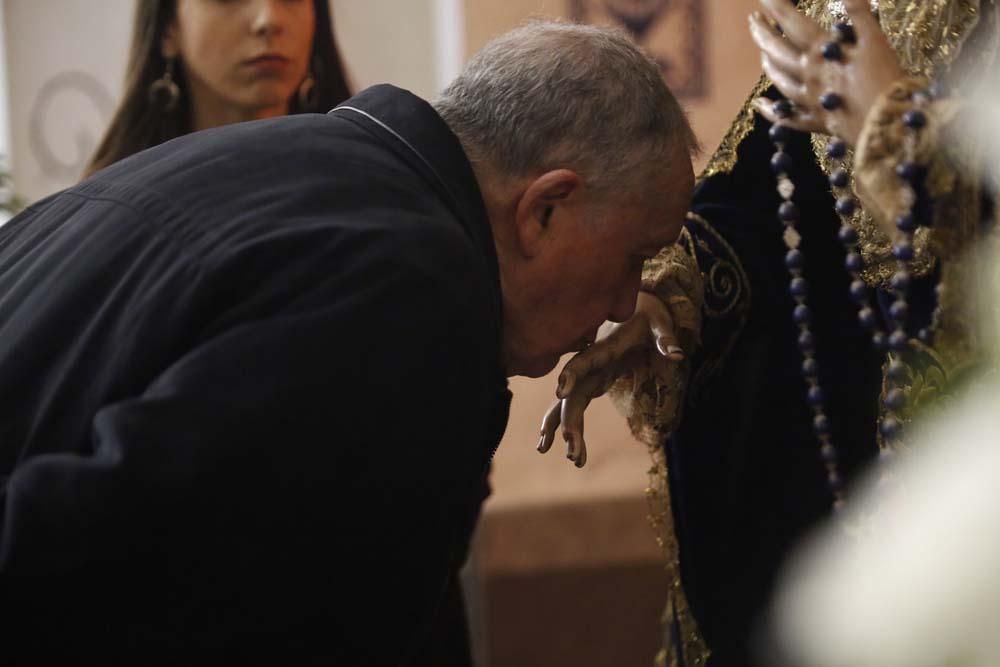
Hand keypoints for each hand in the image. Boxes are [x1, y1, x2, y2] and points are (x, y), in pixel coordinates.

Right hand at [536, 291, 692, 467]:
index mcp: (604, 347)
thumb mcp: (660, 322)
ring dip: (567, 430)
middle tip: (573, 449)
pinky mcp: (593, 383)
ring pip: (570, 405)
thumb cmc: (649, 314)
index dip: (571, 375)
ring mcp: (590, 375)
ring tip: (575, 460)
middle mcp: (591, 364)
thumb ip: (666, 338)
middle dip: (570, 421)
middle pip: (573, 395)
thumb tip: (677, 354)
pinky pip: (577, 407)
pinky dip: (570, 426)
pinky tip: (572, 450)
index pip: (583, 361)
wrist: (638, 308)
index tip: (562, 393)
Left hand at [749, 0, 905, 144]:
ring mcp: (808, 99)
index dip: (776, 7)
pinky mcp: (815, 120)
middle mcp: (808, 73)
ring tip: (762, 53)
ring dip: (768, 63)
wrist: (887, 123)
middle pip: (777, 50)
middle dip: (763, 33)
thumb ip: (859, 13)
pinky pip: (786, 116)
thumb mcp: (875, 39)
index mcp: (820, 51)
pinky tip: (759, 104)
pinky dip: (770, 110)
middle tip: (752, 20)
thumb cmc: (884, 78)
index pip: (792, 23)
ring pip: (779, 79)